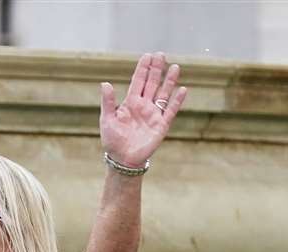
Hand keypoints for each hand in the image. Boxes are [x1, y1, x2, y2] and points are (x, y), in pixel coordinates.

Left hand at [99, 52, 185, 169]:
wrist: (122, 159)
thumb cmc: (113, 140)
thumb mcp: (107, 119)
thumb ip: (108, 102)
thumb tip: (105, 83)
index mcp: (130, 103)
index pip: (138, 81)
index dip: (143, 69)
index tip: (147, 56)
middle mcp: (144, 106)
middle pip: (152, 83)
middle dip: (156, 69)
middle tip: (160, 54)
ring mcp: (154, 114)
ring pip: (163, 93)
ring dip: (169, 81)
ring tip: (174, 66)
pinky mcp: (161, 125)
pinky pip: (171, 111)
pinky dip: (177, 101)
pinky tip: (182, 90)